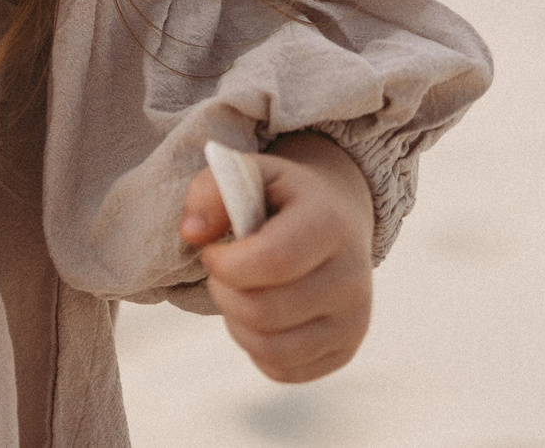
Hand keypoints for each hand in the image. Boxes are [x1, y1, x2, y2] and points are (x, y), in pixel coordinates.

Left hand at [182, 133, 376, 382]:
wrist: (335, 220)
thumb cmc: (278, 197)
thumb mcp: (247, 173)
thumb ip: (210, 191)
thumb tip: (192, 234)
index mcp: (330, 224)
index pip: (273, 262)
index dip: (225, 262)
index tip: (211, 251)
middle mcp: (352, 278)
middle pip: (264, 312)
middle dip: (223, 292)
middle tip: (223, 271)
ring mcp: (353, 321)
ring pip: (269, 349)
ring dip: (235, 322)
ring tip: (238, 292)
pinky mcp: (343, 351)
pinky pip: (280, 370)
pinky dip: (254, 347)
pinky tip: (258, 316)